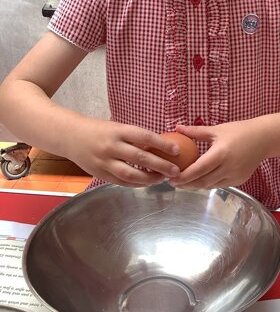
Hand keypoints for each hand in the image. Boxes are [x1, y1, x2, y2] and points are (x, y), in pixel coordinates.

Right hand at [65, 118, 181, 185]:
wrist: (71, 136)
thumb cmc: (100, 130)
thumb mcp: (118, 127)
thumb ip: (135, 137)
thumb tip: (161, 146)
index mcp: (118, 131)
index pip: (145, 137)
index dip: (162, 144)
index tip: (177, 150)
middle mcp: (111, 146)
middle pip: (140, 158)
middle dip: (161, 165)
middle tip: (175, 170)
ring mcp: (104, 162)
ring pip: (131, 174)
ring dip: (149, 179)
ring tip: (162, 178)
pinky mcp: (100, 174)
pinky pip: (121, 182)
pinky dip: (136, 184)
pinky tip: (147, 182)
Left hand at [168, 120, 268, 188]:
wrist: (263, 138)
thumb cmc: (239, 131)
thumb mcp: (216, 129)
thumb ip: (195, 132)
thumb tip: (177, 128)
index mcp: (221, 153)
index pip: (198, 169)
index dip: (184, 176)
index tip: (171, 178)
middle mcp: (228, 167)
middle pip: (203, 181)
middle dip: (186, 184)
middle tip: (173, 182)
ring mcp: (235, 176)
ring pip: (211, 186)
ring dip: (196, 185)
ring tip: (184, 182)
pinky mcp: (240, 180)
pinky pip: (220, 184)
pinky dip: (209, 183)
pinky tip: (201, 179)